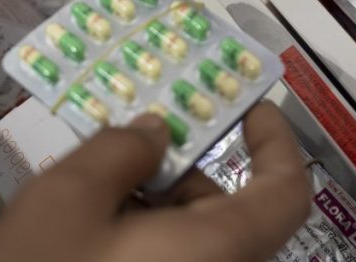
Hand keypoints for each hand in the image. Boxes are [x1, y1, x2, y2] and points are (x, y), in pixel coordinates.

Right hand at [0, 102, 311, 261]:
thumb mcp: (67, 201)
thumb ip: (120, 152)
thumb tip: (156, 132)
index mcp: (218, 249)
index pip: (287, 193)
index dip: (275, 142)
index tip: (246, 107)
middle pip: (229, 213)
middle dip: (184, 169)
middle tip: (133, 137)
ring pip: (192, 241)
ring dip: (153, 204)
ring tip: (93, 181)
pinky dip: (141, 238)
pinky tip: (85, 229)